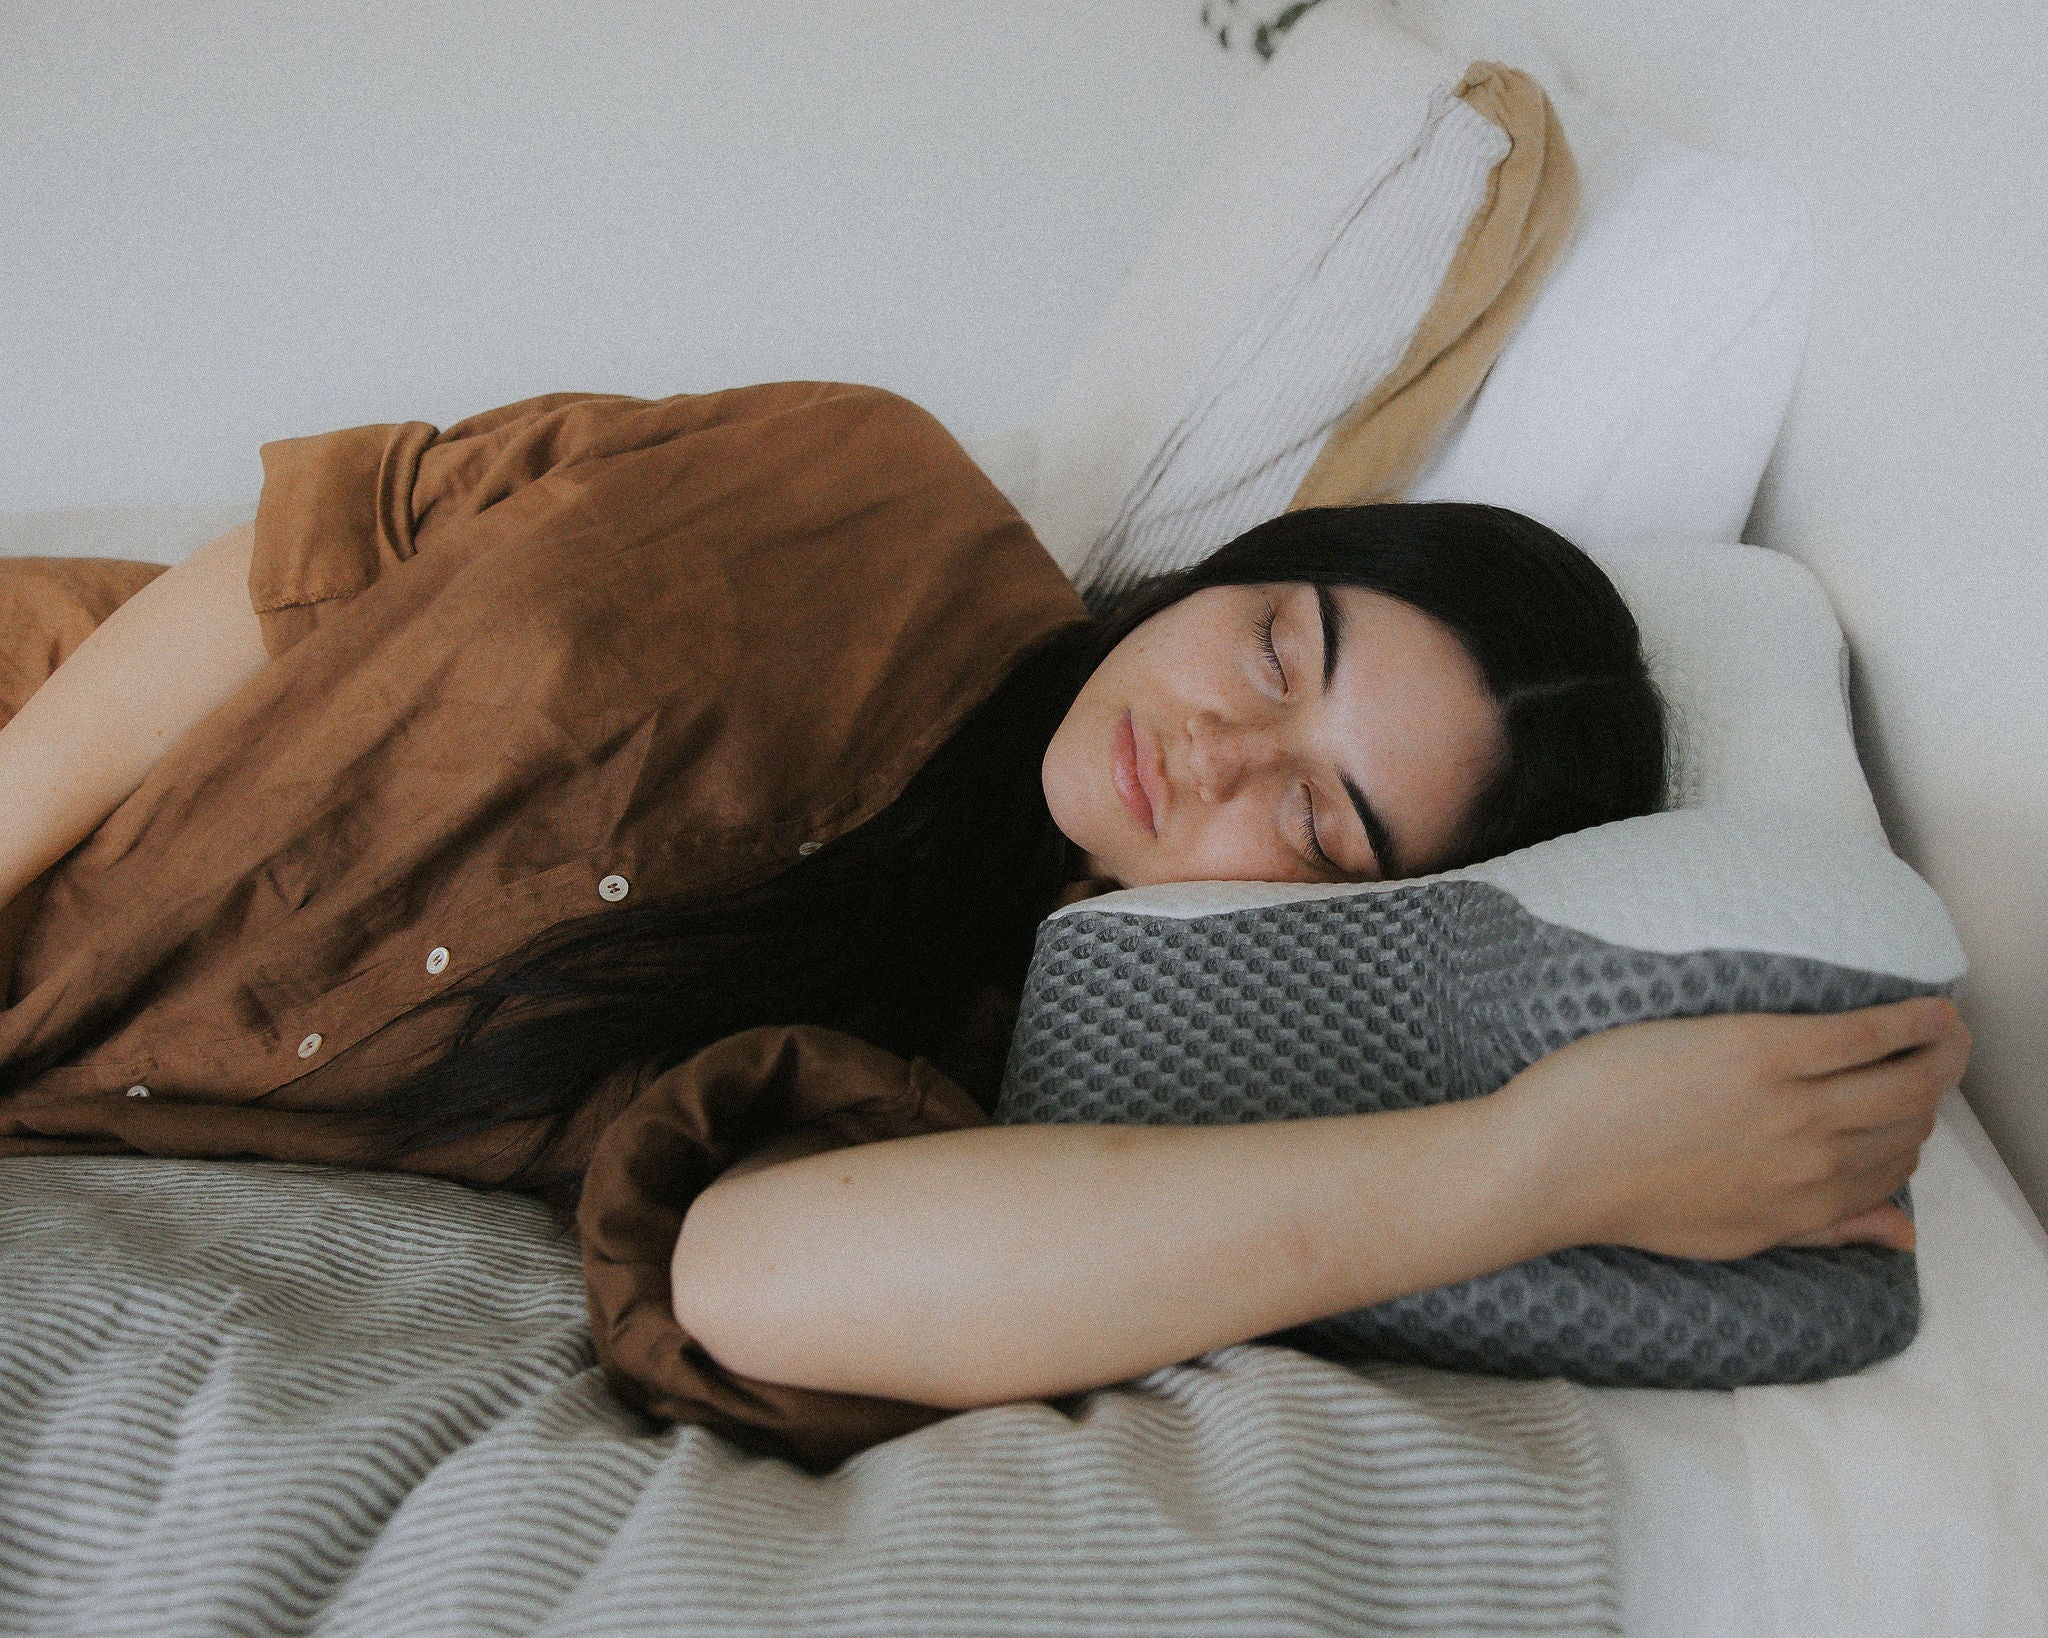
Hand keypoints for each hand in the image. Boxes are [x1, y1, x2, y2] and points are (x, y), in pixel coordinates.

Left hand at [1499, 997, 1969, 1260]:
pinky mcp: (1763, 1053)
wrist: (1551, 1166)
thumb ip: (1819, 1231)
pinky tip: (1930, 1007)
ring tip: (1943, 1028)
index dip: (1909, 1139)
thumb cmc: (1622, 1194)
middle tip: (1940, 1057)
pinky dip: (1909, 1020)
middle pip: (1907, 1125)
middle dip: (1934, 1091)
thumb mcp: (1734, 1235)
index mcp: (1802, 1210)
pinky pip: (1863, 1034)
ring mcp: (1792, 1107)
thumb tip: (1900, 1237)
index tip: (1907, 1110)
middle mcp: (1811, 1164)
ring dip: (1940, 1052)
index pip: (1892, 1174)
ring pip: (1904, 1082)